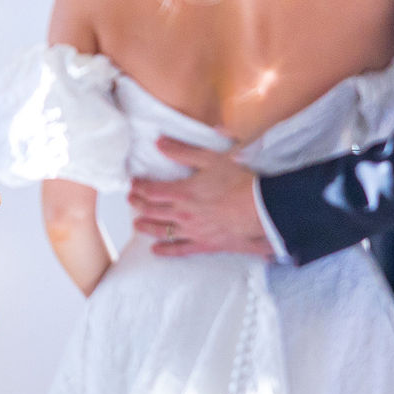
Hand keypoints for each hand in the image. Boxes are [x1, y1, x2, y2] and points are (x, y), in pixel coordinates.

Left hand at [127, 138, 272, 257]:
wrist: (263, 208)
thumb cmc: (240, 180)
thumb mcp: (211, 158)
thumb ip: (183, 151)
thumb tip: (159, 143)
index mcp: (182, 192)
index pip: (151, 190)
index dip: (139, 187)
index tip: (132, 184)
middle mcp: (183, 213)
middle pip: (152, 210)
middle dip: (138, 204)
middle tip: (130, 201)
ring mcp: (193, 231)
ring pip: (162, 230)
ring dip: (146, 227)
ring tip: (136, 224)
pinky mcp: (205, 244)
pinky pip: (180, 250)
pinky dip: (166, 250)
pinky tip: (156, 251)